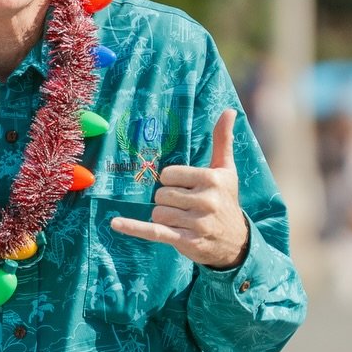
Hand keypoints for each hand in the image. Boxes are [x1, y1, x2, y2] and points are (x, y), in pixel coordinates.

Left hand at [110, 108, 249, 269]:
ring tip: (184, 221)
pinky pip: (154, 231)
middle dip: (168, 201)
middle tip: (187, 207)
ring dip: (164, 217)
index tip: (186, 188)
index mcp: (212, 179)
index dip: (172, 181)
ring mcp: (197, 223)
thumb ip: (222, 139)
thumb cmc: (226, 199)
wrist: (236, 242)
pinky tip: (115, 223)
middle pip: (161, 194)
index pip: (168, 174)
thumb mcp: (226, 170)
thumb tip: (229, 109)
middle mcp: (206, 200)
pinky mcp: (186, 241)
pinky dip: (134, 228)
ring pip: (157, 213)